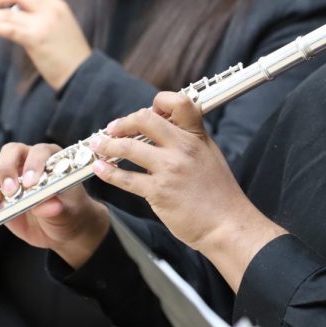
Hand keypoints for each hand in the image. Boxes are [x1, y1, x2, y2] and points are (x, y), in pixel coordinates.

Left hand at [0, 0, 90, 91]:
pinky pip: (8, 28)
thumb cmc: (72, 56)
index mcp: (60, 6)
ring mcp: (43, 23)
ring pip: (10, 11)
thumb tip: (23, 13)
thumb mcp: (63, 27)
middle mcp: (52, 10)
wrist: (82, 74)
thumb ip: (46, 17)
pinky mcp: (34, 38)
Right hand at [0, 141, 109, 268]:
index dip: (34, 164)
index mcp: (49, 159)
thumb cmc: (71, 212)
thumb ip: (57, 207)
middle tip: (9, 191)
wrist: (64, 229)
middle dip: (5, 171)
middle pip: (9, 155)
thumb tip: (50, 205)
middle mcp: (26, 164)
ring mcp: (10, 180)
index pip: (39, 152)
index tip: (31, 183)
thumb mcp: (68, 212)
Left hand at [89, 92, 285, 289]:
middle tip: (112, 129)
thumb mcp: (210, 155)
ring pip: (128, 147)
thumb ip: (189, 139)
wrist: (227, 224)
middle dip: (123, 122)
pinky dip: (107, 172)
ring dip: (107, 144)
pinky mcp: (158, 192)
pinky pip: (125, 178)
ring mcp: (169, 169)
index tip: (146, 111)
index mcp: (197, 136)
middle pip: (144, 119)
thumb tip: (164, 129)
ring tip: (98, 146)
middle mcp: (183, 147)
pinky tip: (99, 169)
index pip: (178, 102)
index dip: (158, 101)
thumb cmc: (220, 194)